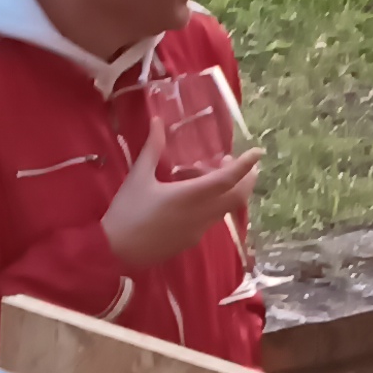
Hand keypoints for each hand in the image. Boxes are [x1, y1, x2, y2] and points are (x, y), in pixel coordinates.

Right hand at [103, 128, 261, 273]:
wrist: (115, 251)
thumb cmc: (126, 211)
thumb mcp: (138, 176)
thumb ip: (152, 148)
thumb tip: (157, 121)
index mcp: (189, 196)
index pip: (227, 180)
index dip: (245, 165)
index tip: (257, 152)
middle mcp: (201, 214)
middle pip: (237, 197)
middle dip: (246, 179)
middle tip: (244, 163)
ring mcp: (199, 230)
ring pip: (226, 208)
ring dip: (229, 190)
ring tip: (213, 172)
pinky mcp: (192, 240)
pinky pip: (213, 217)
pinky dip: (215, 202)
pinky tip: (197, 194)